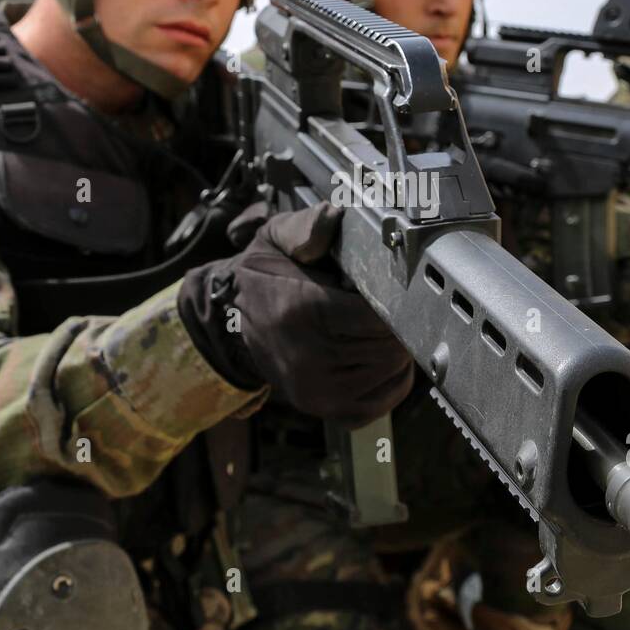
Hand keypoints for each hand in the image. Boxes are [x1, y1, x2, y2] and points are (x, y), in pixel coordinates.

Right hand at [178, 201, 413, 423]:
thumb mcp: (277, 239)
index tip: (380, 289)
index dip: (391, 300)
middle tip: (372, 307)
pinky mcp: (329, 411)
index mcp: (302, 312)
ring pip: (394, 369)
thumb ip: (306, 227)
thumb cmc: (267, 279)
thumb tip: (332, 218)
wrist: (235, 323)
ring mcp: (319, 393)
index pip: (378, 317)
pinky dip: (391, 375)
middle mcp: (310, 360)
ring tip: (367, 329)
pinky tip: (371, 354)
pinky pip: (389, 395)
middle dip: (391, 322)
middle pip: (390, 345)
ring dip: (392, 347)